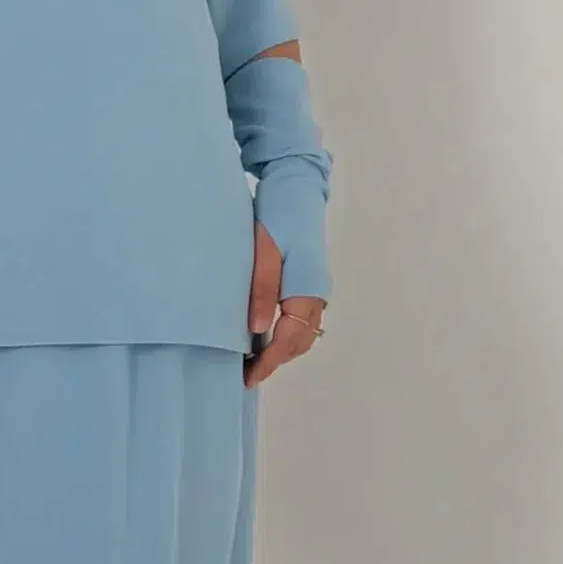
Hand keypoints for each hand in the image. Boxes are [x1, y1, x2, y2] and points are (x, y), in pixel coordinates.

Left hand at [245, 218, 325, 387]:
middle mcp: (315, 292)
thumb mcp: (264, 251)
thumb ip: (261, 291)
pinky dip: (285, 332)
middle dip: (276, 361)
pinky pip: (300, 317)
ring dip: (282, 348)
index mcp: (306, 289)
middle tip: (246, 373)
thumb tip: (257, 331)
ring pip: (302, 331)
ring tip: (253, 358)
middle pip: (300, 341)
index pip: (289, 339)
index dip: (269, 362)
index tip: (249, 377)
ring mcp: (314, 286)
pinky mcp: (307, 279)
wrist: (295, 186)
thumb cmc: (277, 215)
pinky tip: (264, 332)